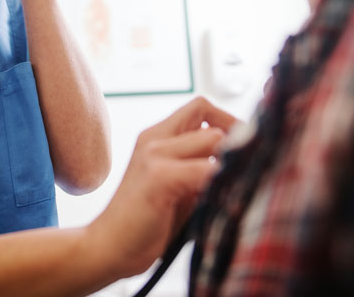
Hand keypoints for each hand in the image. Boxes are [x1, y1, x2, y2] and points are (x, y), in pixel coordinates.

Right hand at [88, 97, 238, 278]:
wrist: (109, 247)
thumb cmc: (148, 221)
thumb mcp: (178, 185)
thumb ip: (200, 165)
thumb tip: (243, 158)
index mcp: (158, 136)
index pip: (201, 106)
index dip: (227, 120)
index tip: (242, 148)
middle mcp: (155, 138)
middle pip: (207, 114)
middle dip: (234, 139)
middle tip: (244, 168)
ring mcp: (155, 154)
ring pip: (212, 138)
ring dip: (229, 162)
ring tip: (232, 187)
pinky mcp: (158, 177)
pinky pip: (205, 169)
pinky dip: (221, 182)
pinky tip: (221, 201)